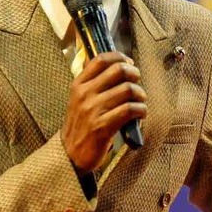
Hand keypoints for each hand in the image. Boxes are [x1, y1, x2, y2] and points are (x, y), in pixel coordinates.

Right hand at [64, 52, 147, 173]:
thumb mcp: (79, 100)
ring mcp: (93, 110)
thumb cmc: (80, 126)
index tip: (129, 62)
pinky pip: (130, 109)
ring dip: (140, 94)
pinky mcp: (103, 126)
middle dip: (134, 74)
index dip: (119, 57)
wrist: (70, 154)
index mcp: (78, 85)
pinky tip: (141, 113)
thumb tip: (114, 63)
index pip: (101, 59)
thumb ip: (92, 83)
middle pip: (119, 70)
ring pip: (128, 89)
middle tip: (137, 82)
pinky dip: (141, 109)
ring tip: (140, 101)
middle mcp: (84, 94)